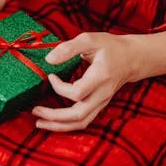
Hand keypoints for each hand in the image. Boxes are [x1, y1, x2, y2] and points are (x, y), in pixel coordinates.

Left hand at [32, 30, 165, 131]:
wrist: (131, 58)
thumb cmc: (109, 47)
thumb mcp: (90, 39)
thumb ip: (68, 48)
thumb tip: (49, 60)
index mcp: (100, 77)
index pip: (78, 92)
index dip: (59, 87)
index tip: (50, 75)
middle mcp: (102, 94)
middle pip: (78, 115)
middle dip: (54, 116)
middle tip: (34, 111)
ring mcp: (101, 102)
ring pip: (81, 122)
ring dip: (59, 125)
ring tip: (39, 122)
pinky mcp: (98, 105)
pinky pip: (83, 120)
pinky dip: (67, 124)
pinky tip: (53, 121)